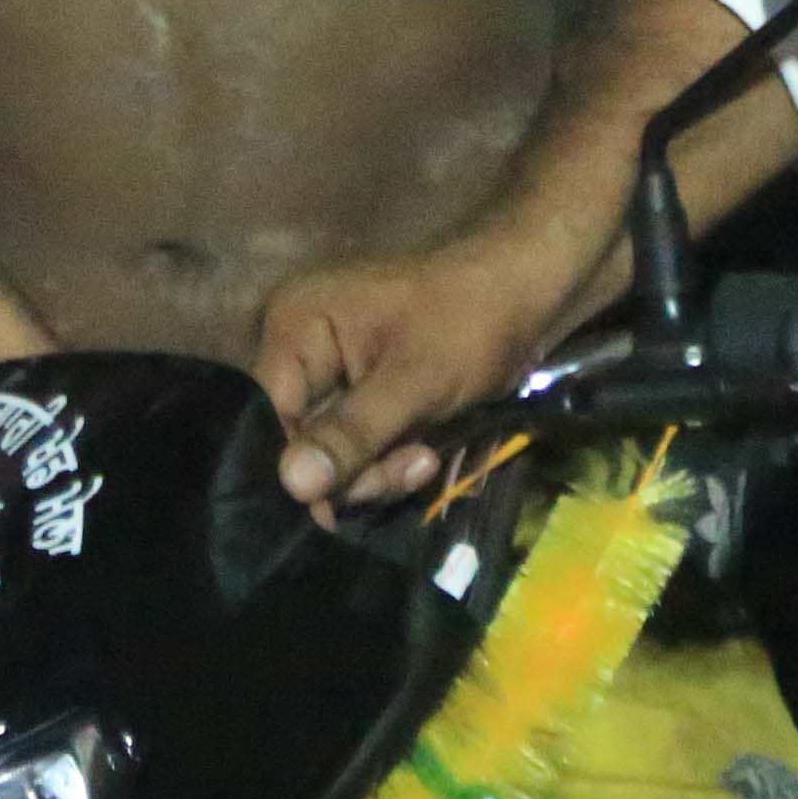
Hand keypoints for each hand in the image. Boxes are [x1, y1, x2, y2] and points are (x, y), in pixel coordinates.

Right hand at [256, 205, 602, 510]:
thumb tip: (291, 486)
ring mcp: (334, 368)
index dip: (299, 466)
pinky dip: (389, 456)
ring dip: (378, 468)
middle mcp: (302, 345)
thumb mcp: (413, 383)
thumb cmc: (470, 322)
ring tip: (424, 458)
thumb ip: (350, 434)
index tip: (339, 507)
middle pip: (298, 437)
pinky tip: (425, 451)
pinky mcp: (364, 388)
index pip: (268, 414)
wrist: (530, 291)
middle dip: (354, 469)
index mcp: (297, 326)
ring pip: (332, 449)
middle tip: (410, 466)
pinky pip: (358, 440)